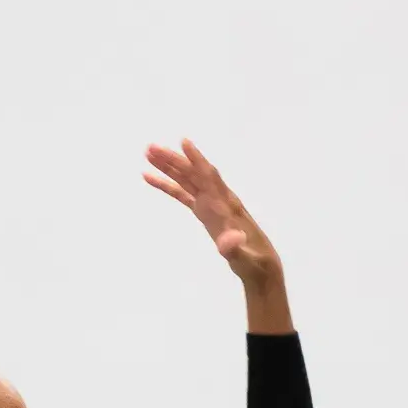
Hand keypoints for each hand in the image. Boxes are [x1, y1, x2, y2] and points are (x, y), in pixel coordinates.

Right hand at [144, 140, 280, 285]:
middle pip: (194, 174)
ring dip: (168, 167)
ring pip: (187, 180)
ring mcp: (210, 204)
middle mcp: (218, 199)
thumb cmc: (253, 262)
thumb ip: (236, 248)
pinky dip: (168, 186)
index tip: (184, 142)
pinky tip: (151, 178)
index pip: (210, 178)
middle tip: (151, 148)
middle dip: (174, 160)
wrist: (259, 265)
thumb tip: (232, 239)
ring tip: (148, 155)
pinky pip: (183, 195)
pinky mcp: (204, 212)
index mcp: (227, 206)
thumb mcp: (245, 259)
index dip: (197, 160)